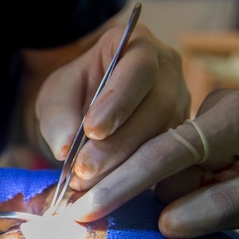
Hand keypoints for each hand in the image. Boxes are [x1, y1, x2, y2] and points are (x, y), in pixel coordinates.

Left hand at [35, 21, 190, 191]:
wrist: (89, 101)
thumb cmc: (74, 90)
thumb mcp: (56, 93)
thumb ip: (58, 114)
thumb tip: (66, 146)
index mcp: (138, 44)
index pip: (138, 69)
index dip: (118, 101)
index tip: (92, 130)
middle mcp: (168, 70)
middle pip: (156, 107)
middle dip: (118, 144)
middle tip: (83, 171)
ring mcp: (181, 102)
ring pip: (164, 137)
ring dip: (125, 167)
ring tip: (89, 185)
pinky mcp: (181, 134)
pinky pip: (167, 159)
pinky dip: (136, 179)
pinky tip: (109, 193)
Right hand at [71, 87, 238, 238]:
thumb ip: (224, 205)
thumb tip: (166, 225)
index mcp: (225, 119)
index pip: (157, 157)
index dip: (117, 185)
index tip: (81, 210)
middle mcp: (212, 114)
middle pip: (164, 168)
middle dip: (164, 198)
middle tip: (182, 212)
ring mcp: (218, 122)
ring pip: (182, 173)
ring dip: (200, 198)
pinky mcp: (226, 134)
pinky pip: (200, 170)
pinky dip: (210, 191)